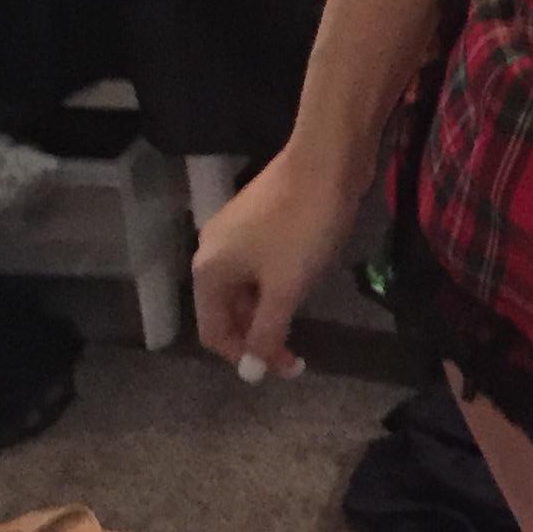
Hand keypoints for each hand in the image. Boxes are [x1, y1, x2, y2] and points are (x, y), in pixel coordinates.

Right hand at [192, 145, 365, 382]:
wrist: (325, 161)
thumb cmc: (303, 228)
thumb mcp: (285, 288)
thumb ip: (266, 332)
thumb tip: (251, 370)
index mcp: (207, 271)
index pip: (213, 332)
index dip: (244, 356)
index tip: (282, 367)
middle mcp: (211, 252)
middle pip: (227, 311)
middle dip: (259, 335)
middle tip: (297, 354)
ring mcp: (233, 233)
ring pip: (245, 289)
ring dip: (269, 311)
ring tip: (301, 320)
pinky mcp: (256, 220)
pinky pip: (259, 267)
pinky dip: (275, 285)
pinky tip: (301, 284)